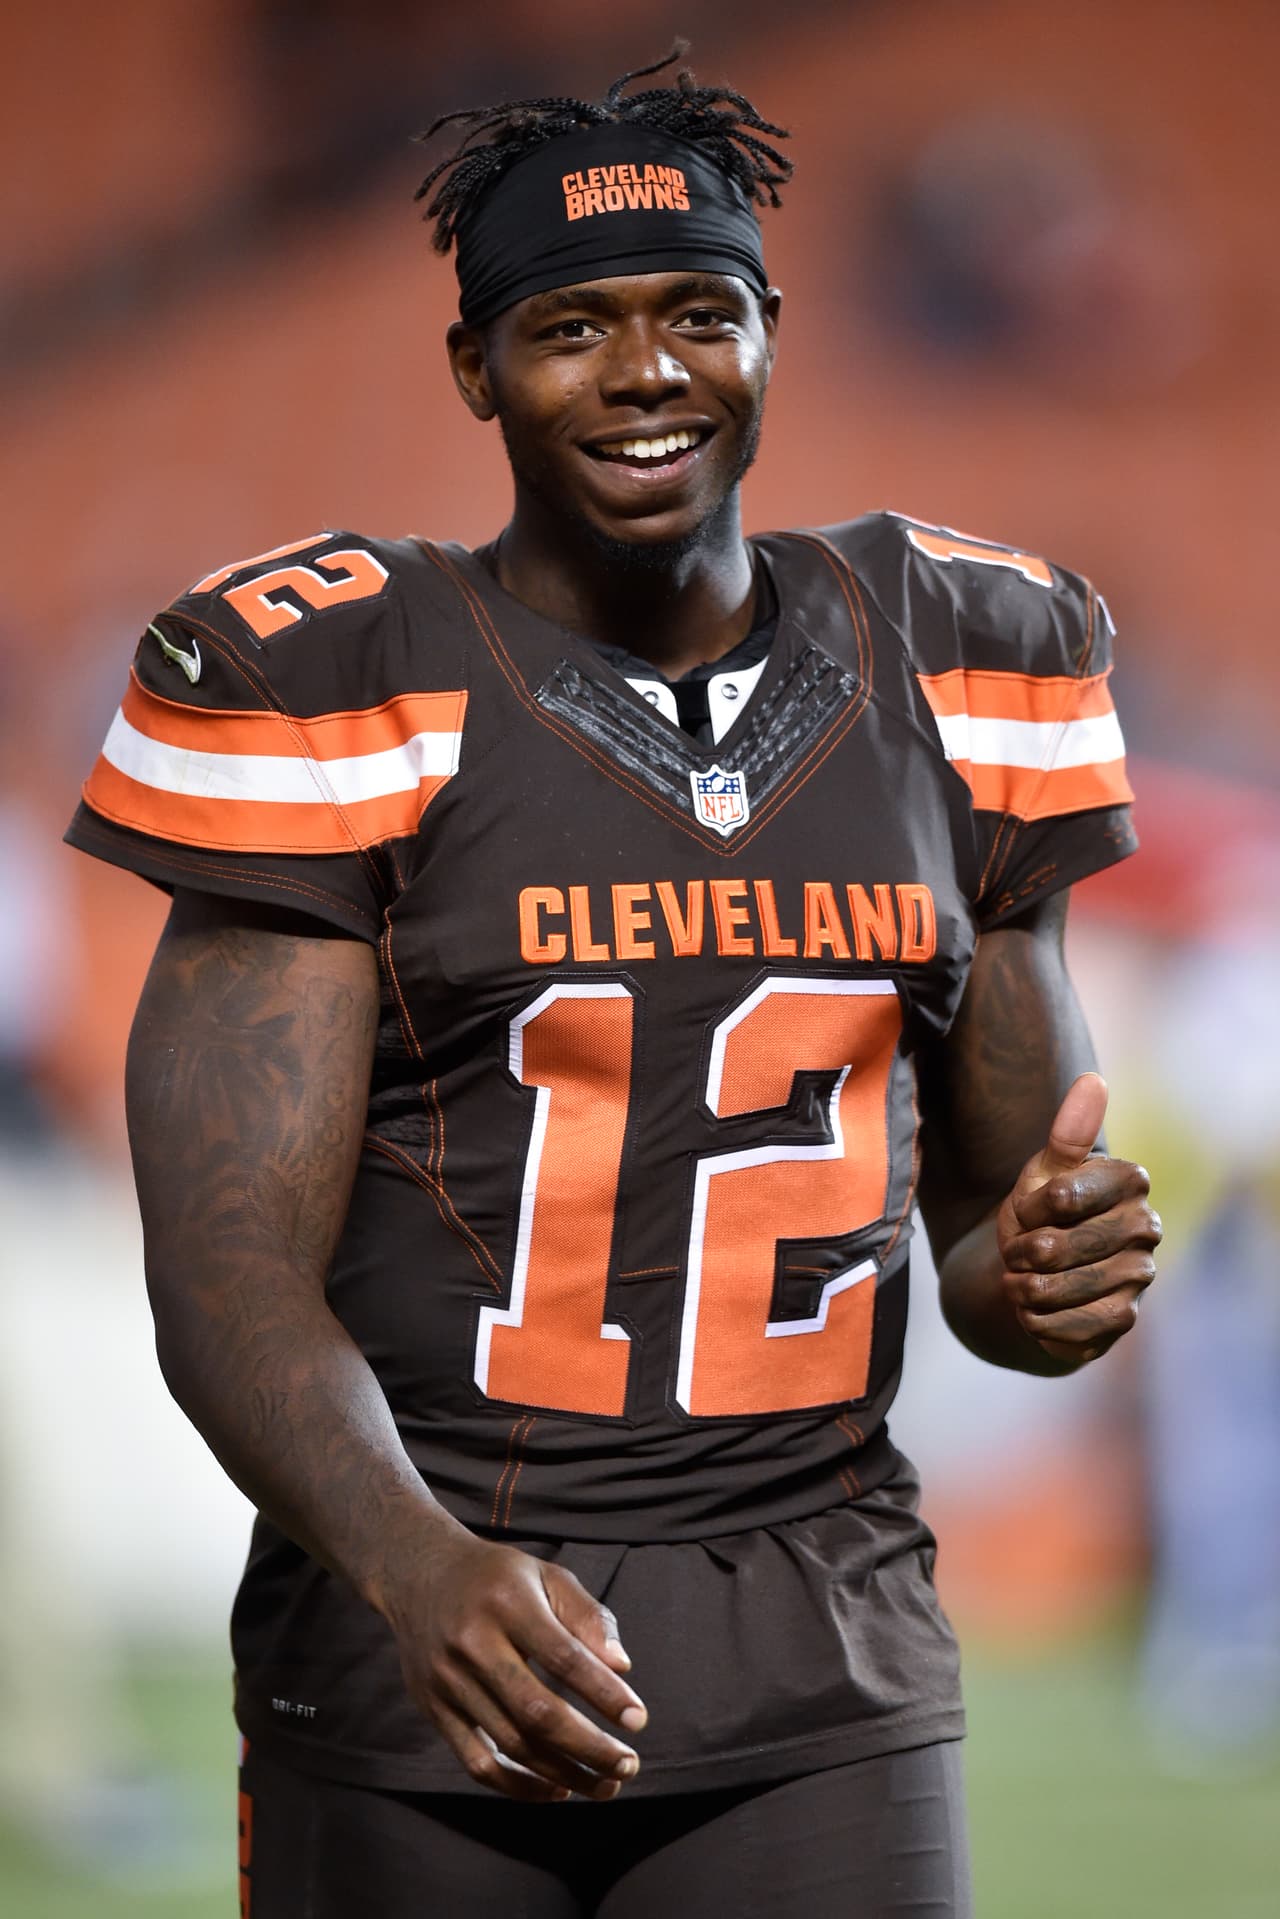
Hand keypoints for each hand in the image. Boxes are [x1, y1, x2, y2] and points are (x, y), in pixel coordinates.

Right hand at [381, 1518, 647, 1802]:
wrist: (418, 1574)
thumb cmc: (498, 1577)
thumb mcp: (546, 1574)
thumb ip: (587, 1616)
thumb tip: (622, 1667)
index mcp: (508, 1602)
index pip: (563, 1657)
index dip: (603, 1693)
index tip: (638, 1720)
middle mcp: (473, 1643)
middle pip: (536, 1711)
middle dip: (589, 1747)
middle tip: (628, 1766)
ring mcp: (448, 1680)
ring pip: (511, 1744)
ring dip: (564, 1774)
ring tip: (605, 1785)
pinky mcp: (433, 1709)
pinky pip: (477, 1763)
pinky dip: (519, 1786)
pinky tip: (557, 1790)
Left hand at [997, 1073, 1160, 1365]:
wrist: (1044, 1271)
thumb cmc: (1044, 1210)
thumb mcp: (1046, 1169)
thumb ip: (1069, 1131)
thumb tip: (1093, 1081)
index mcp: (1130, 1182)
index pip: (1060, 1197)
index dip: (1026, 1209)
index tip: (1029, 1210)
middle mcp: (1146, 1228)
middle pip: (1053, 1247)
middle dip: (1019, 1251)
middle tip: (1021, 1250)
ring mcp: (1139, 1277)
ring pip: (1054, 1289)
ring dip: (1022, 1287)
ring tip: (1024, 1278)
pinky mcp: (1124, 1320)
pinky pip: (1065, 1326)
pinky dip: (1035, 1320)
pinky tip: (1036, 1309)